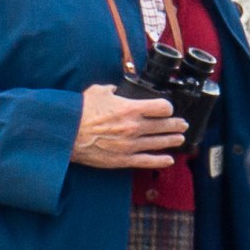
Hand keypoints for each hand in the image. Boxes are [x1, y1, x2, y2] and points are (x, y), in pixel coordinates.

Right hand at [70, 83, 187, 169]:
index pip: (161, 107)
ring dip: (172, 140)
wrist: (68, 134)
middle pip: (164, 125)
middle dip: (176, 124)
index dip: (167, 107)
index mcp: (130, 109)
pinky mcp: (123, 159)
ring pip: (159, 143)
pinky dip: (160, 160)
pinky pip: (147, 161)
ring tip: (179, 139)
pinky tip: (169, 159)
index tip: (168, 108)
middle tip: (182, 124)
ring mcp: (130, 145)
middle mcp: (134, 127)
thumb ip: (112, 89)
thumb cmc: (81, 112)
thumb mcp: (98, 91)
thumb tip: (116, 89)